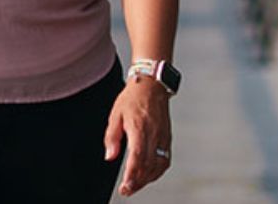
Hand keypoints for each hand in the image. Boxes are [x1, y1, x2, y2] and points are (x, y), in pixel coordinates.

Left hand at [103, 76, 171, 195]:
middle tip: (126, 191)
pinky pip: (165, 160)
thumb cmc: (131, 99)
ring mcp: (163, 137)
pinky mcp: (167, 138)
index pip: (138, 156)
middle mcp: (154, 134)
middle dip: (138, 182)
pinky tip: (148, 176)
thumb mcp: (115, 114)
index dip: (132, 174)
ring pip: (159, 165)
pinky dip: (157, 171)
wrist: (152, 86)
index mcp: (140, 128)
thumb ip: (112, 137)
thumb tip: (110, 157)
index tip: (125, 186)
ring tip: (135, 186)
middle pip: (148, 165)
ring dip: (147, 179)